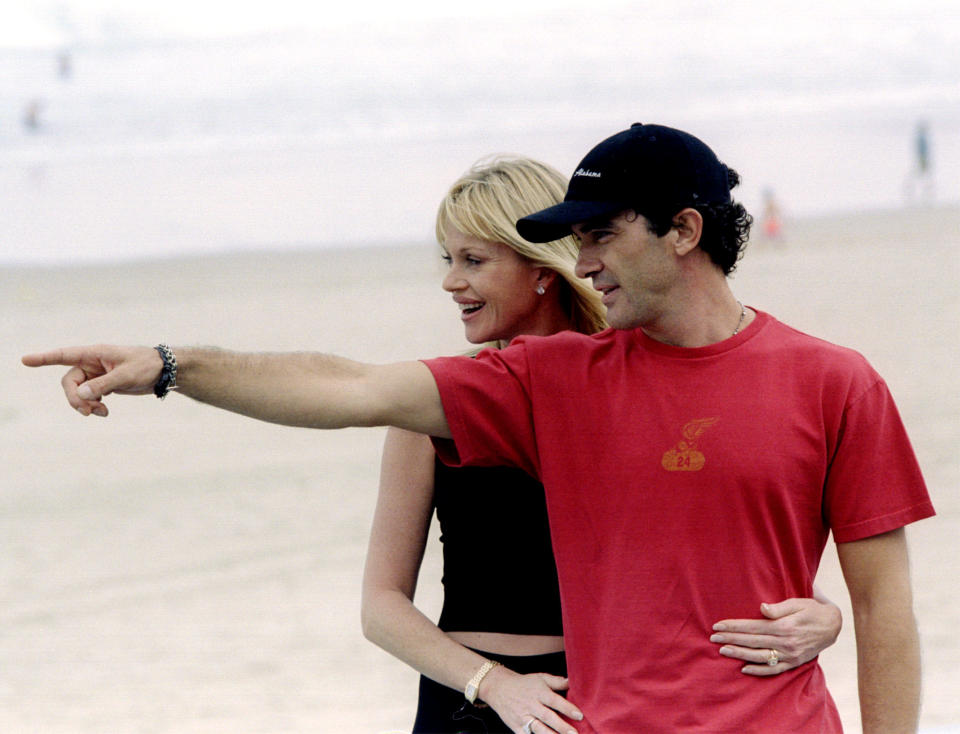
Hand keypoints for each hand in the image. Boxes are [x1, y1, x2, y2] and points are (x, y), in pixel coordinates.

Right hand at [22, 345, 163, 416]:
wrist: (164, 371)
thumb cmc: (147, 366)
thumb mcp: (126, 375)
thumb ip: (103, 384)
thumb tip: (80, 394)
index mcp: (96, 353)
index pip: (65, 355)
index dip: (44, 358)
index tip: (25, 360)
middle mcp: (92, 363)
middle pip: (69, 382)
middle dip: (75, 399)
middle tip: (88, 412)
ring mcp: (97, 374)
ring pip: (77, 392)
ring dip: (85, 405)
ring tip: (102, 413)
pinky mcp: (103, 384)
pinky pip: (88, 397)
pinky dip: (93, 406)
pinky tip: (104, 412)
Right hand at [479, 665, 582, 733]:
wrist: (499, 688)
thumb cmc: (524, 683)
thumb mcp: (540, 678)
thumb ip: (557, 681)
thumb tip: (573, 681)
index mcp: (538, 692)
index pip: (555, 700)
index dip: (567, 708)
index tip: (579, 715)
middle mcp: (531, 704)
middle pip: (548, 717)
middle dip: (562, 726)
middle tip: (574, 733)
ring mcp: (523, 717)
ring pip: (538, 729)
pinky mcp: (516, 726)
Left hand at [709, 597, 842, 675]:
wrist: (833, 626)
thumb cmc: (811, 610)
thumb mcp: (797, 603)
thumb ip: (779, 607)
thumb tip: (762, 608)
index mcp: (784, 626)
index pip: (753, 627)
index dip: (734, 626)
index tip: (717, 625)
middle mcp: (786, 643)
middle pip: (753, 641)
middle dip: (731, 639)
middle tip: (713, 638)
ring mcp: (790, 655)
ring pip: (760, 656)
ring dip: (740, 654)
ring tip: (723, 651)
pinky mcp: (794, 662)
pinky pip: (774, 670)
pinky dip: (759, 670)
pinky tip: (744, 669)